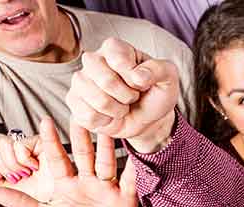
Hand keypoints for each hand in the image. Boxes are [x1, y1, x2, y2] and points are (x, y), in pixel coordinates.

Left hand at [0, 117, 139, 206]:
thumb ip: (21, 202)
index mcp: (66, 182)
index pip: (57, 158)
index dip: (51, 141)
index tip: (45, 121)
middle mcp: (86, 179)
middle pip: (83, 155)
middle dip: (81, 138)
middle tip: (78, 116)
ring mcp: (105, 186)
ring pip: (105, 163)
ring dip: (107, 148)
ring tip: (107, 130)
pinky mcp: (124, 197)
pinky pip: (128, 183)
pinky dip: (132, 173)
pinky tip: (134, 160)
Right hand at [67, 38, 181, 152]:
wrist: (148, 119)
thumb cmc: (155, 93)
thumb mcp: (168, 78)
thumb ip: (160, 69)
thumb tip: (138, 76)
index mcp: (114, 48)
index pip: (115, 55)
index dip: (132, 74)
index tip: (142, 81)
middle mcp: (92, 61)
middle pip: (104, 79)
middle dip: (127, 94)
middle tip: (133, 95)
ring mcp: (80, 81)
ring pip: (96, 99)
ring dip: (118, 109)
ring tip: (123, 105)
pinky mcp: (74, 102)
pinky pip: (88, 115)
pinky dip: (106, 120)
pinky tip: (110, 115)